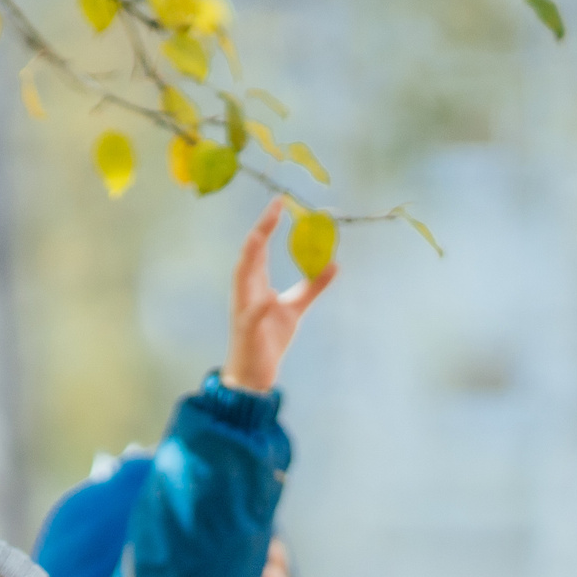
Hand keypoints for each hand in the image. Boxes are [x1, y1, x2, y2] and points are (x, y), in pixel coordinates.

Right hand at [220, 198, 335, 394]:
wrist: (255, 374)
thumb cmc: (269, 340)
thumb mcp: (295, 308)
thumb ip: (312, 286)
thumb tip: (334, 264)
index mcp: (255, 284)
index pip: (259, 248)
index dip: (268, 225)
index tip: (280, 202)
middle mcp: (246, 292)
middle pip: (249, 255)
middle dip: (260, 230)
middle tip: (274, 206)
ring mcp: (244, 310)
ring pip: (242, 278)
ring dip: (250, 256)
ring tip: (259, 235)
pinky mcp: (247, 331)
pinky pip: (252, 315)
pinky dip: (260, 305)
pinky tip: (270, 296)